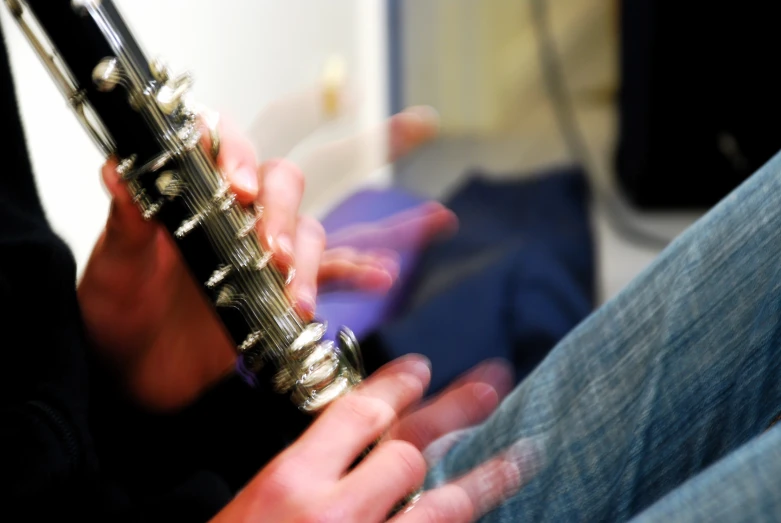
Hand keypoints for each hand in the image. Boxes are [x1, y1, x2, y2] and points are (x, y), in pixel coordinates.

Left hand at [77, 100, 449, 410]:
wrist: (134, 375)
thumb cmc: (116, 314)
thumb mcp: (114, 269)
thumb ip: (126, 223)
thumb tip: (116, 171)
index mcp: (189, 193)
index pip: (222, 145)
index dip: (236, 154)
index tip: (237, 189)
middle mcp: (232, 213)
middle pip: (279, 185)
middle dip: (282, 216)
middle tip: (273, 256)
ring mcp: (261, 251)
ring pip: (308, 232)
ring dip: (309, 261)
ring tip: (297, 300)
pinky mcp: (280, 289)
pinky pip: (330, 272)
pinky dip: (357, 271)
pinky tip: (379, 278)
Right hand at [212, 356, 538, 521]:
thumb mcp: (251, 506)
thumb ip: (305, 473)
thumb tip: (360, 444)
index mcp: (289, 482)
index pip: (356, 414)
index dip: (396, 385)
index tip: (420, 368)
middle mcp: (332, 513)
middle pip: (409, 449)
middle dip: (455, 412)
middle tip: (492, 383)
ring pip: (441, 503)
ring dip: (486, 475)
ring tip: (524, 453)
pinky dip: (458, 522)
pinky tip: (482, 511)